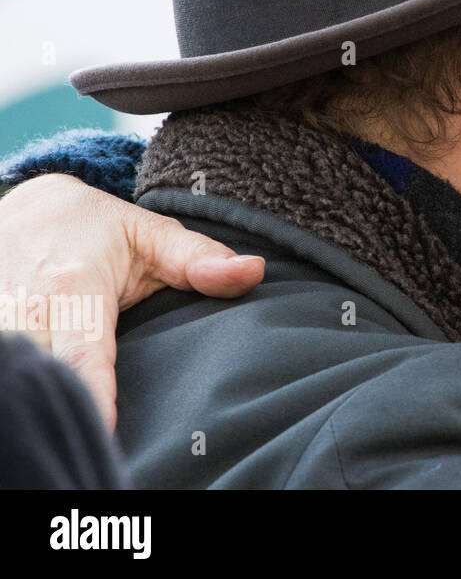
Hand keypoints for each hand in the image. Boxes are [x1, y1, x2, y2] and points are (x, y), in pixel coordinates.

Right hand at [0, 173, 263, 428]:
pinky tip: (54, 399)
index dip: (94, 395)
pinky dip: (28, 388)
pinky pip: (8, 376)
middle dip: (73, 404)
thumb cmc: (94, 228)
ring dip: (47, 397)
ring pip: (19, 379)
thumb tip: (254, 272)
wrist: (24, 209)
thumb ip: (199, 259)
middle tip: (106, 434)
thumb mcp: (149, 233)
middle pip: (48, 378)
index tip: (109, 427)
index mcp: (73, 290)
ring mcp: (0, 326)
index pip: (82, 356)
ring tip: (79, 420)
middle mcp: (28, 314)